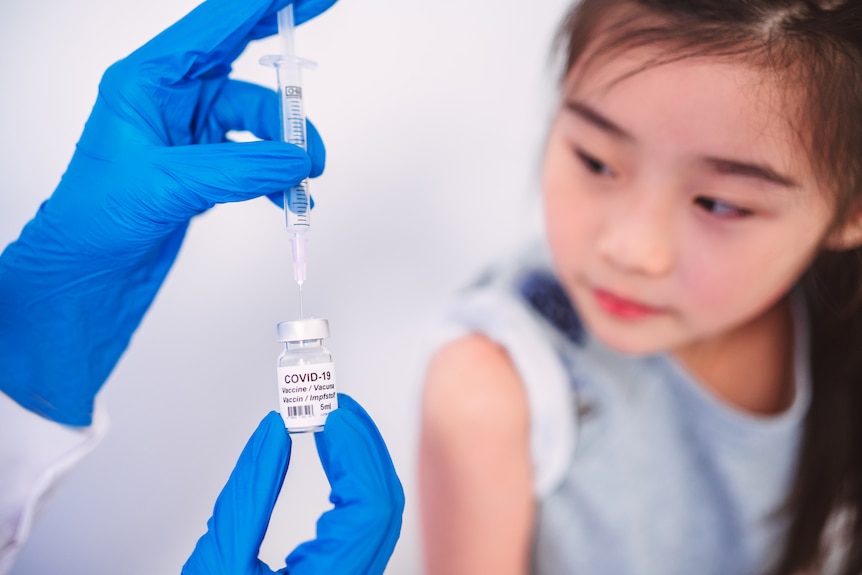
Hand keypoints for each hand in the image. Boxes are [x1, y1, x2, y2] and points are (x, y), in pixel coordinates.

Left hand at [0, 0, 334, 425]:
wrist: (87, 272)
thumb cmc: (94, 218)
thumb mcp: (168, 184)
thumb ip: (239, 168)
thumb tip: (294, 158)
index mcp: (148, 81)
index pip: (217, 27)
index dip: (265, 6)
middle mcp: (170, 100)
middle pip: (244, 72)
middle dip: (286, 89)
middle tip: (316, 84)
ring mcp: (190, 134)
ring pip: (257, 124)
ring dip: (287, 149)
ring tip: (305, 176)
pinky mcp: (204, 167)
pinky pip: (255, 158)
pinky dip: (277, 175)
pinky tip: (287, 195)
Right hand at [183, 394, 404, 574]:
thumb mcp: (217, 563)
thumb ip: (248, 495)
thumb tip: (274, 435)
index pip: (370, 510)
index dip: (356, 452)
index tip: (333, 415)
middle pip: (385, 506)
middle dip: (363, 446)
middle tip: (337, 406)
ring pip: (382, 513)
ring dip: (363, 458)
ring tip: (337, 421)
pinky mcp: (343, 574)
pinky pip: (366, 523)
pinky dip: (355, 480)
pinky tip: (340, 456)